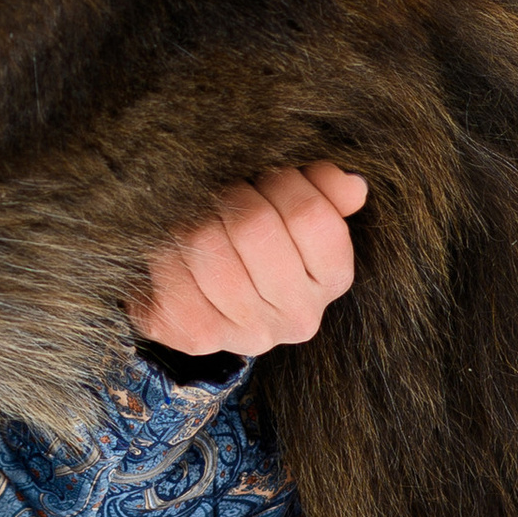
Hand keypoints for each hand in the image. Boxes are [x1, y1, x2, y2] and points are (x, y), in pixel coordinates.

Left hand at [131, 161, 367, 360]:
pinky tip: (176, 251)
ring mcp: (250, 333)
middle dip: (232, 196)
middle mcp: (300, 316)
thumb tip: (351, 186)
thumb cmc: (259, 240)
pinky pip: (172, 273)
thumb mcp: (297, 211)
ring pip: (207, 245)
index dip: (281, 182)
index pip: (311, 216)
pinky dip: (166, 252)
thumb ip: (326, 192)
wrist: (206, 292)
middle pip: (255, 228)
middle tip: (225, 194)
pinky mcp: (198, 337)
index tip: (264, 179)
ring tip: (198, 218)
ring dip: (194, 219)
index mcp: (333, 280)